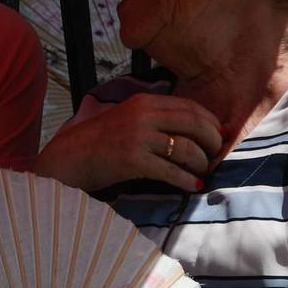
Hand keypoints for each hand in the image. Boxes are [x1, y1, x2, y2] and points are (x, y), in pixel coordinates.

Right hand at [34, 93, 220, 193]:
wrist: (69, 157)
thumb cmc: (100, 141)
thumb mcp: (128, 118)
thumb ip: (156, 119)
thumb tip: (193, 132)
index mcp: (144, 101)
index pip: (190, 107)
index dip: (211, 122)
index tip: (218, 136)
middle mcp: (143, 115)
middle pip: (194, 125)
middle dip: (212, 143)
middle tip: (215, 157)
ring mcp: (138, 137)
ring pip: (186, 149)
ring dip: (201, 164)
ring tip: (202, 173)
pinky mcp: (133, 160)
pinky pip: (171, 171)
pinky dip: (187, 180)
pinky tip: (193, 186)